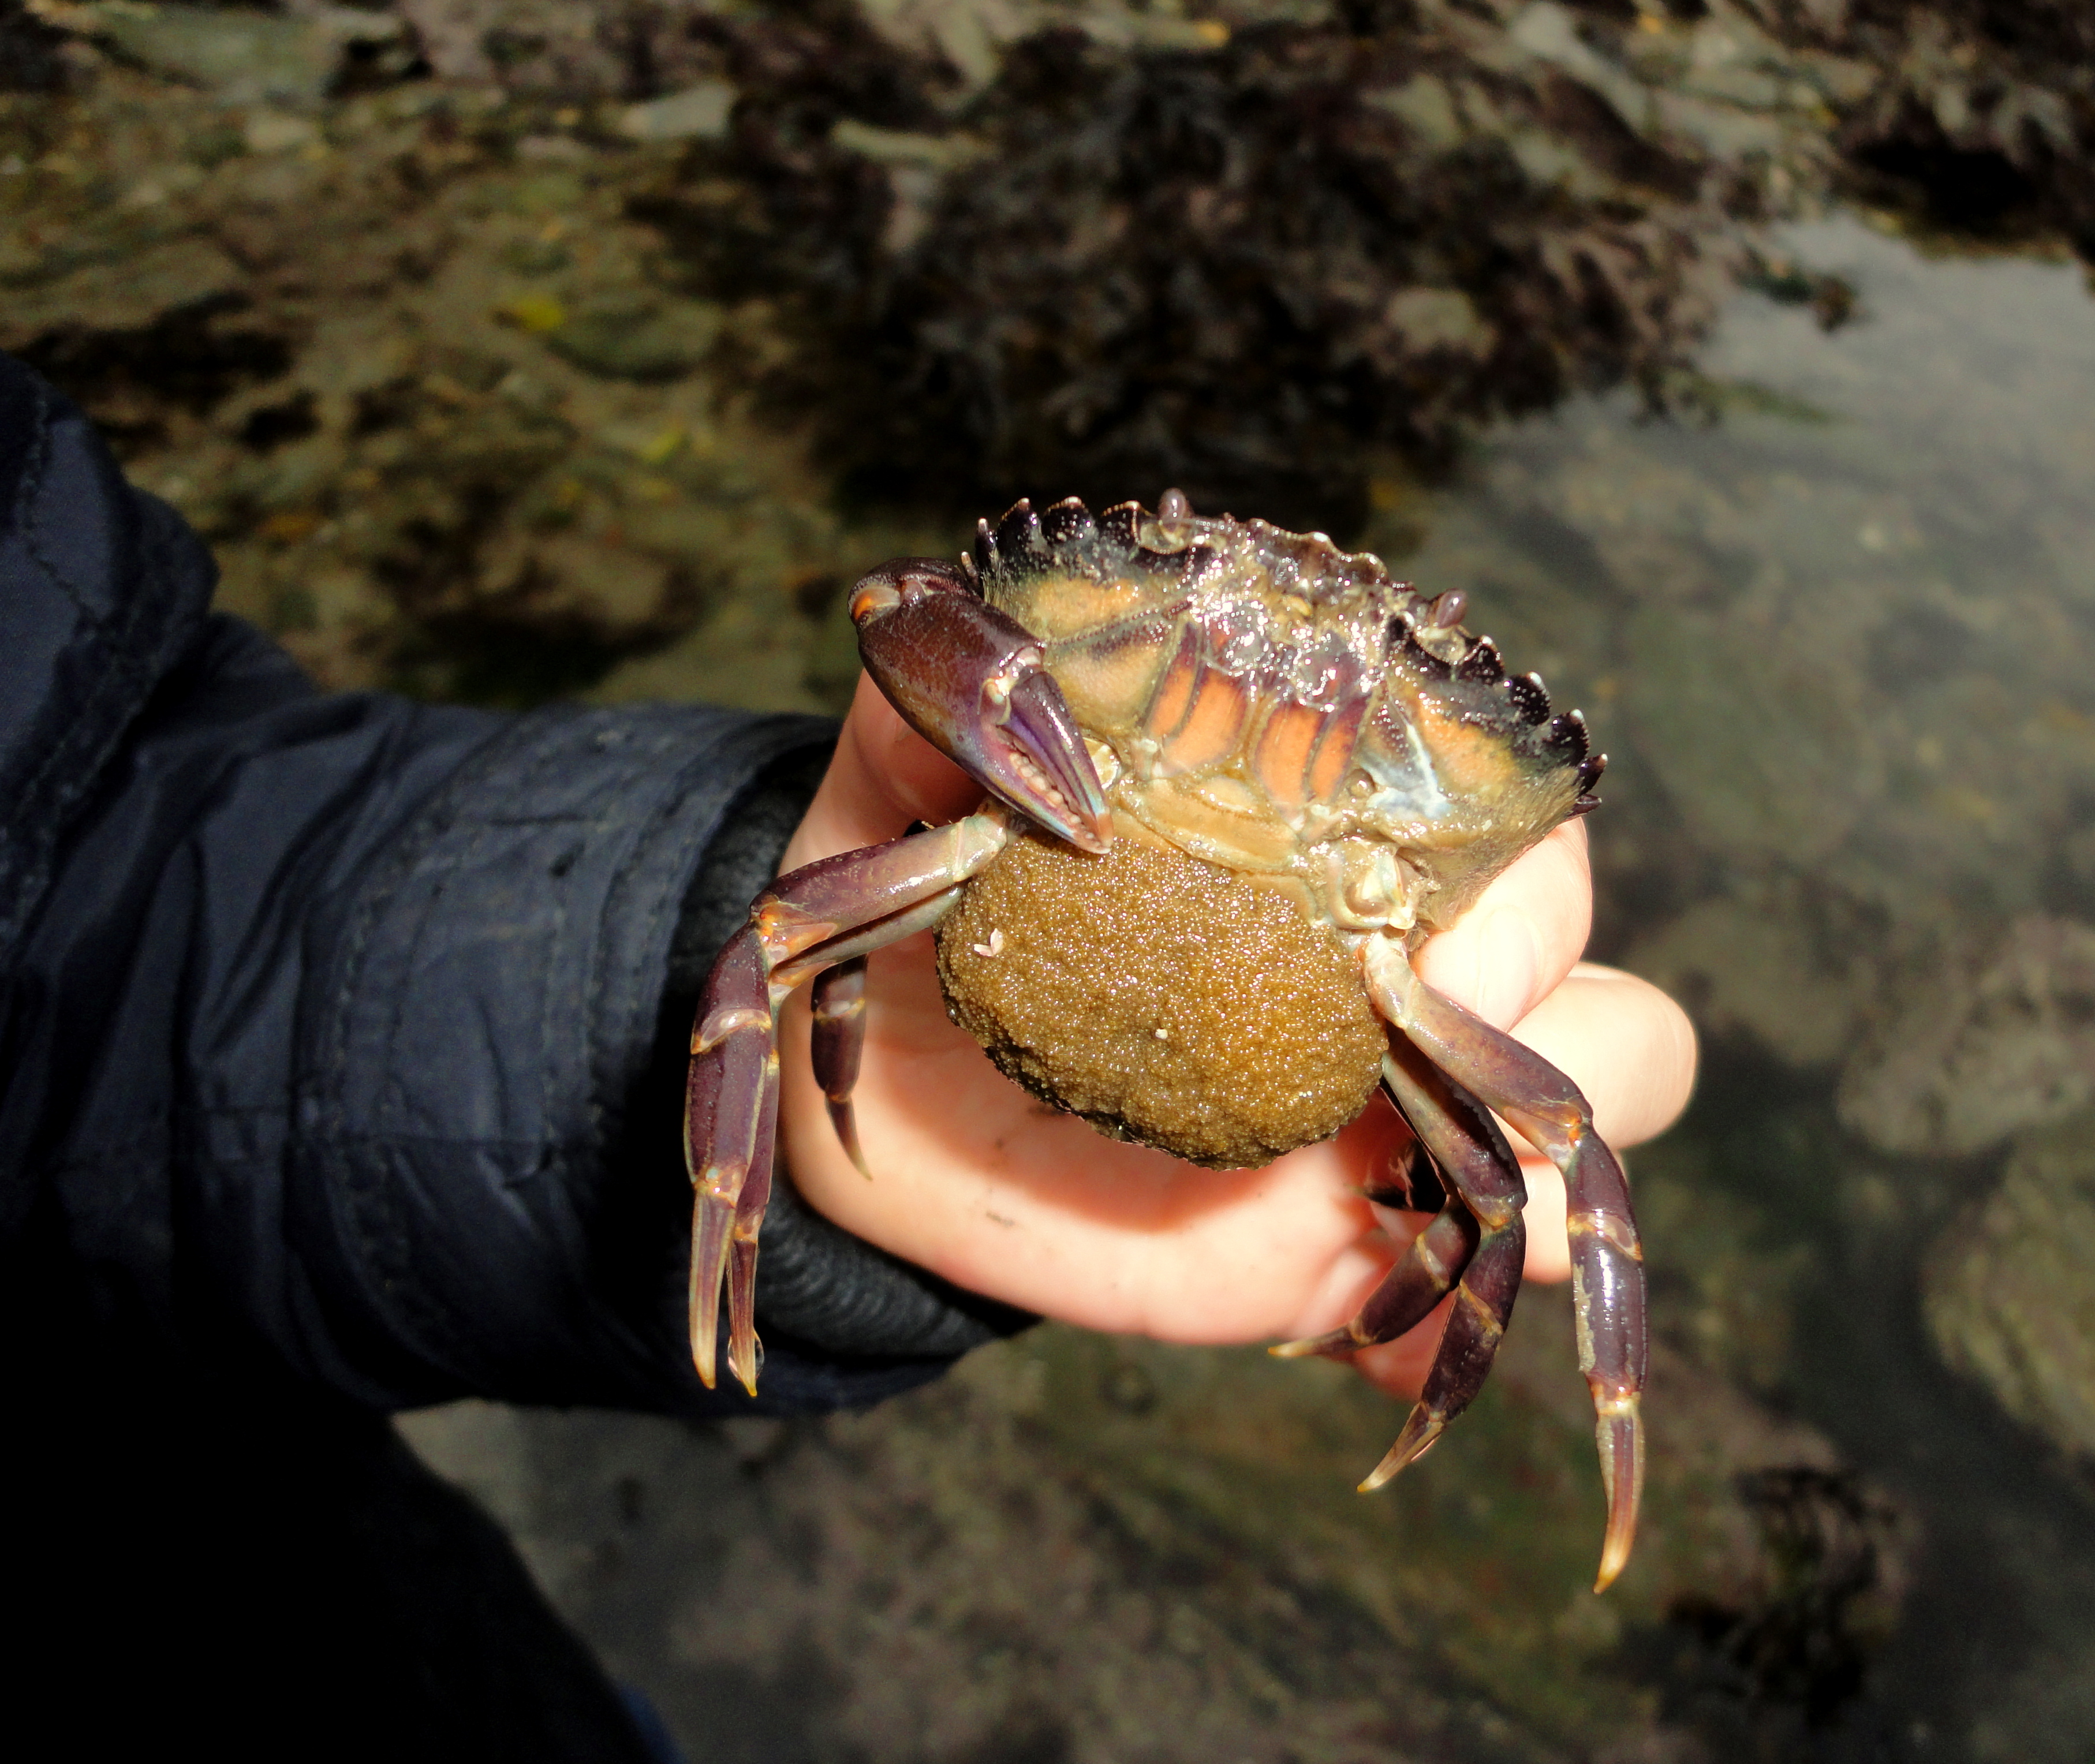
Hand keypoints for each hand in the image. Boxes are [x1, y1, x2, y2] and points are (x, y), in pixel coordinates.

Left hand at [775, 677, 1696, 1393]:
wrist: (870, 1105)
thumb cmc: (913, 920)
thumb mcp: (899, 806)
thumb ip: (925, 710)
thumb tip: (943, 629)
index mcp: (1321, 844)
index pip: (1502, 817)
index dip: (1493, 865)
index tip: (1391, 928)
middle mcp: (1383, 976)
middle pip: (1587, 979)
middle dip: (1539, 1014)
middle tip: (1388, 1050)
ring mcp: (1376, 1125)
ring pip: (1581, 1131)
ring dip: (1533, 1180)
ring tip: (1384, 1202)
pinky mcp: (1330, 1257)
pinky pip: (1458, 1313)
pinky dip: (1437, 1345)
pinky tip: (1355, 1356)